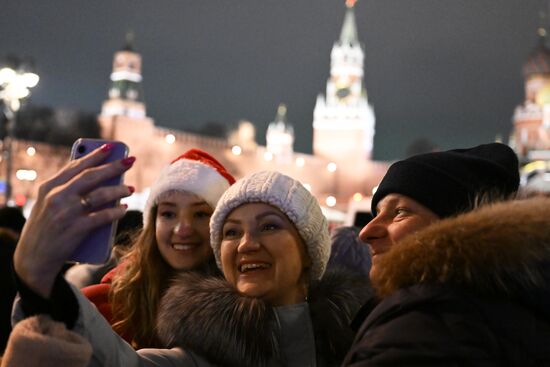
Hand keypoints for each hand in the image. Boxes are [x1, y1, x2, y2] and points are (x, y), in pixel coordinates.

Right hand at [14, 144, 134, 297]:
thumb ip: (65, 189)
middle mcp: (57, 196)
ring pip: (100, 195)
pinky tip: (123, 208)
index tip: (111, 147)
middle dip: (113, 166)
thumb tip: (97, 176)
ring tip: (130, 188)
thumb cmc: (45, 228)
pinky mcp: (76, 229)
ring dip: (119, 190)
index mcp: (49, 187)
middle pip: (91, 176)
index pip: (75, 166)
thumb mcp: (47, 203)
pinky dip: (116, 212)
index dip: (95, 155)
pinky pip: (103, 216)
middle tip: (130, 160)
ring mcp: (66, 212)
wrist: (33, 258)